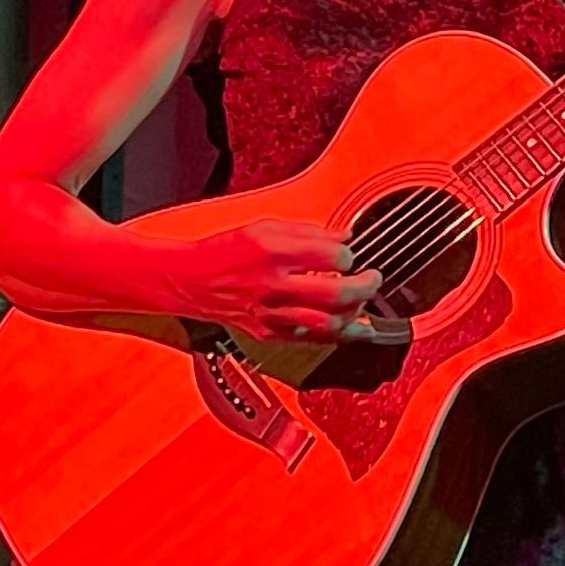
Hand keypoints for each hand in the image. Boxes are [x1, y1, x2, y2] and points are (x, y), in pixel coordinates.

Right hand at [176, 217, 381, 342]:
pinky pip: (311, 339)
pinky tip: (351, 327)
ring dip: (355, 315)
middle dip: (365, 287)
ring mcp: (271, 313)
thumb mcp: (265, 226)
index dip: (349, 255)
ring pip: (327, 324)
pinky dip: (336, 334)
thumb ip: (309, 232)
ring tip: (364, 304)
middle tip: (373, 280)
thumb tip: (345, 237)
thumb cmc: (227, 251)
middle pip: (335, 294)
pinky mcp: (269, 333)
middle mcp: (273, 285)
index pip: (331, 257)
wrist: (191, 280)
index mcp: (273, 252)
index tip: (349, 254)